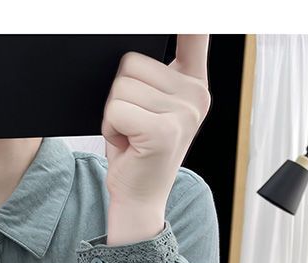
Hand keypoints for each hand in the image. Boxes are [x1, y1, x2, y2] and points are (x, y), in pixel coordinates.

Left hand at [101, 35, 211, 243]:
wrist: (138, 199)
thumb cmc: (138, 153)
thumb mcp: (149, 108)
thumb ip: (152, 75)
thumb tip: (132, 53)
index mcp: (193, 84)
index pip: (195, 32)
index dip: (189, 16)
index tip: (190, 6)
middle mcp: (195, 95)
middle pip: (131, 62)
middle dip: (118, 95)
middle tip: (131, 125)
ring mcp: (184, 112)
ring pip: (121, 86)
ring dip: (113, 113)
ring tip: (129, 135)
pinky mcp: (166, 130)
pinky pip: (118, 108)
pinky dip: (111, 128)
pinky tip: (127, 144)